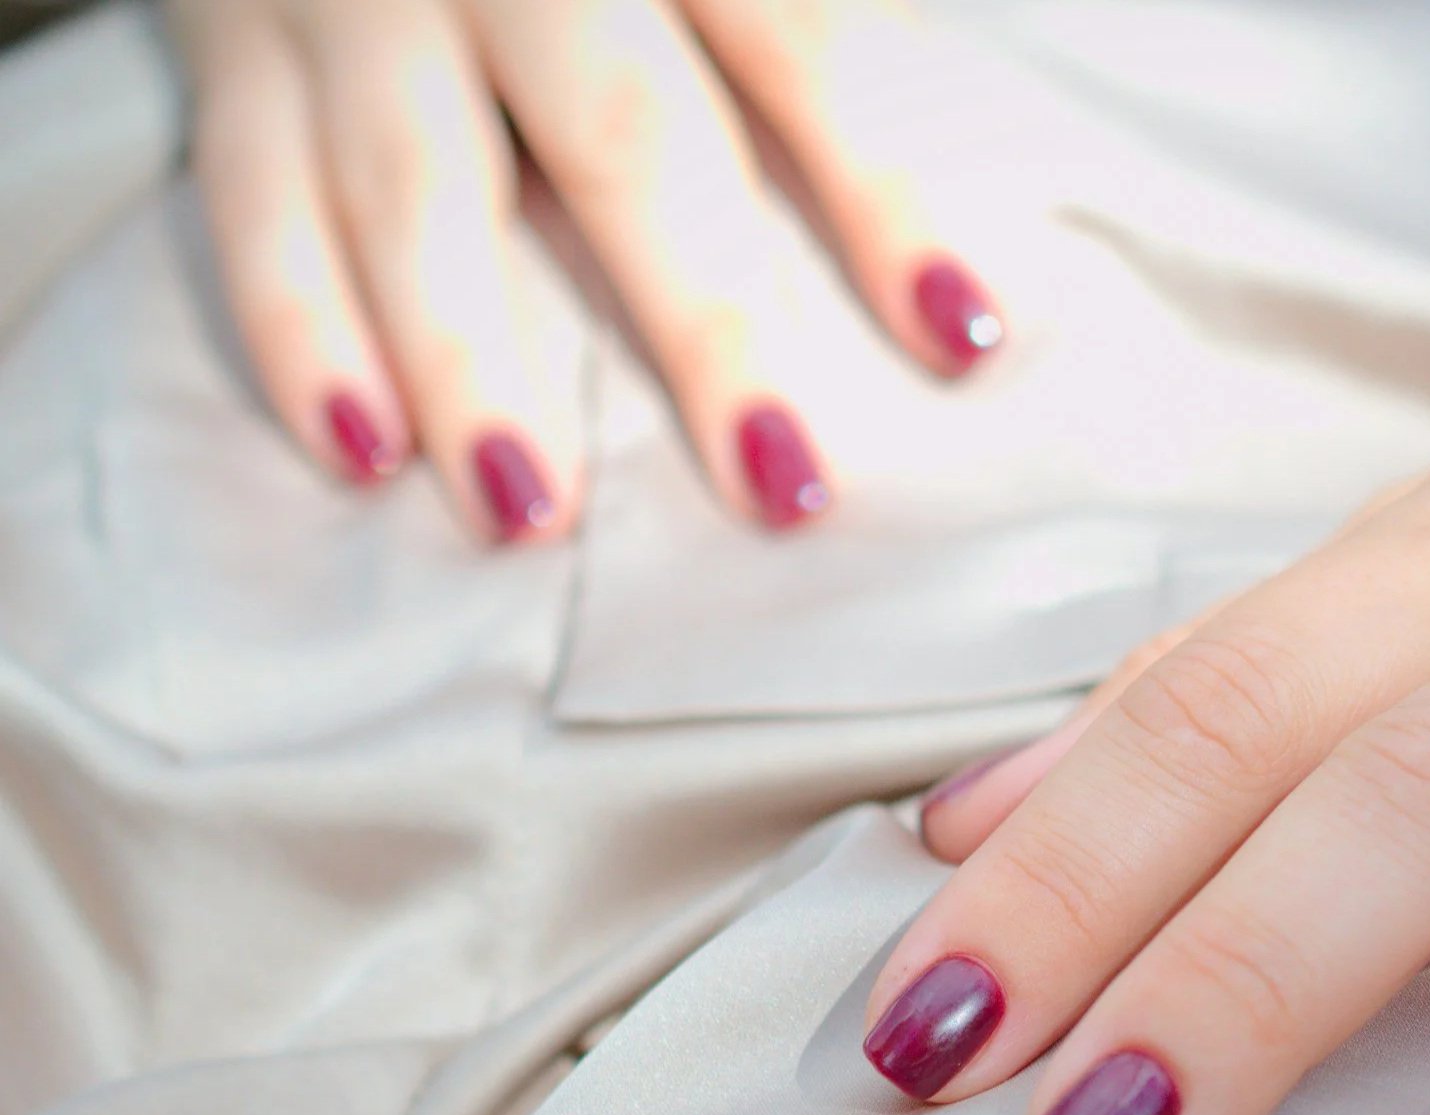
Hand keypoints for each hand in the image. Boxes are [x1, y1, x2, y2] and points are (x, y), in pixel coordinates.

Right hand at [167, 0, 1003, 543]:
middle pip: (622, 130)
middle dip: (704, 319)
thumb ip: (798, 34)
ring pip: (417, 184)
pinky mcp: (230, 43)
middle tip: (781, 486)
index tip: (964, 339)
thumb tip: (940, 246)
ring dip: (474, 360)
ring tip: (536, 517)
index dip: (884, 193)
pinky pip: (251, 194)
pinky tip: (361, 452)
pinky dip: (298, 329)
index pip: (802, 46)